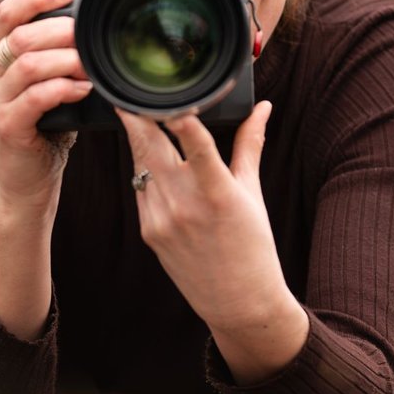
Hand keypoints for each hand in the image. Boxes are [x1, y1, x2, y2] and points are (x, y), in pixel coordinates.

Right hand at [0, 0, 91, 207]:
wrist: (28, 179)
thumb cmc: (44, 124)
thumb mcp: (48, 77)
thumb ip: (56, 41)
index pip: (7, 11)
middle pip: (21, 36)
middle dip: (62, 31)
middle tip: (91, 37)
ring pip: (29, 63)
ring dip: (68, 60)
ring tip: (91, 67)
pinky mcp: (5, 125)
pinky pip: (37, 96)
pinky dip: (65, 88)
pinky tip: (84, 90)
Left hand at [116, 102, 290, 331]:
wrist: (238, 302)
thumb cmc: (253, 246)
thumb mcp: (253, 193)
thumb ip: (250, 145)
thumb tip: (262, 107)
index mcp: (218, 193)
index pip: (196, 145)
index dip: (179, 117)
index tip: (165, 94)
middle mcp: (185, 205)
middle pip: (151, 147)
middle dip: (138, 117)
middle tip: (131, 92)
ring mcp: (161, 219)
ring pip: (140, 164)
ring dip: (139, 139)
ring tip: (137, 116)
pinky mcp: (148, 231)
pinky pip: (140, 188)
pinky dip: (144, 170)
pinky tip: (149, 159)